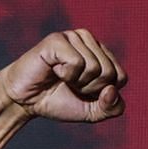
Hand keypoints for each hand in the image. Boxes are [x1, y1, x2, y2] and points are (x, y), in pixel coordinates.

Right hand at [0, 30, 126, 122]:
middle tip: (71, 85)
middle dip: (91, 88)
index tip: (84, 91)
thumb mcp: (93, 111)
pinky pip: (77, 62)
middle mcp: (89, 41)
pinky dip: (67, 74)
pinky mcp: (57, 39)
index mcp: (102, 53)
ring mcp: (73, 37)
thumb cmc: (59, 101)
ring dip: (78, 82)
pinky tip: (54, 70)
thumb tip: (112, 90)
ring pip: (96, 67)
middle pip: (110, 73)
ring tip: (62, 77)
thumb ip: (113, 108)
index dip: (103, 93)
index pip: (121, 77)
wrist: (25, 101)